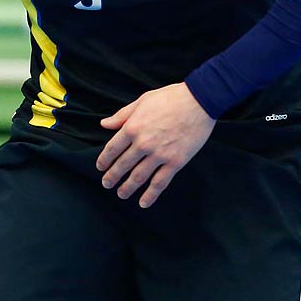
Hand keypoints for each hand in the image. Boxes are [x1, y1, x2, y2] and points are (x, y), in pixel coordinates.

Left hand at [96, 82, 213, 207]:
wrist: (200, 101)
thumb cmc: (171, 97)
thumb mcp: (143, 101)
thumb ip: (122, 115)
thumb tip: (104, 124)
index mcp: (132, 127)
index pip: (112, 149)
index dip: (104, 160)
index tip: (100, 167)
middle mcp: (143, 143)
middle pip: (122, 165)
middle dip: (112, 177)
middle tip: (107, 184)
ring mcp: (159, 155)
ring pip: (138, 177)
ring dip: (127, 188)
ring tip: (121, 194)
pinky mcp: (175, 162)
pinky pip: (160, 183)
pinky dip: (150, 195)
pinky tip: (143, 203)